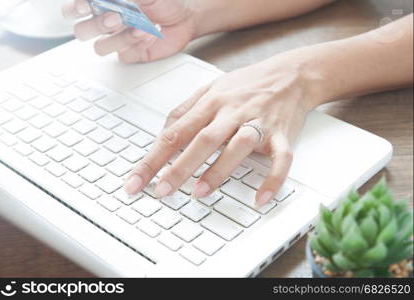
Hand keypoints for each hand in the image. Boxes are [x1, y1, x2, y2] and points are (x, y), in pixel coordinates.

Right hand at [62, 0, 195, 62]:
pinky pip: (123, 55)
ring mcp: (116, 40)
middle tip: (115, 18)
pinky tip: (149, 35)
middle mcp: (105, 23)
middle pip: (81, 31)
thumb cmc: (163, 1)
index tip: (85, 6)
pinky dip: (137, 44)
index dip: (74, 9)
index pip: (74, 9)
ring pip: (100, 47)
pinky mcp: (129, 53)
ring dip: (120, 37)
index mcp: (102, 4)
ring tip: (140, 26)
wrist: (184, 17)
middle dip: (96, 26)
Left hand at [124, 55, 320, 206]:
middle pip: (202, 139)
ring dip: (218, 170)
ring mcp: (258, 123)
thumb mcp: (211, 88)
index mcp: (211, 102)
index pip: (175, 132)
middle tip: (161, 190)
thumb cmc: (247, 85)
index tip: (136, 181)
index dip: (153, 159)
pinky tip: (260, 199)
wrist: (291, 75)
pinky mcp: (282, 135)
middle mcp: (232, 112)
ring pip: (237, 146)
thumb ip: (185, 110)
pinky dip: (273, 179)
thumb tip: (162, 134)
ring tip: (199, 192)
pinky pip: (280, 159)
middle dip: (179, 167)